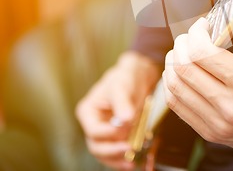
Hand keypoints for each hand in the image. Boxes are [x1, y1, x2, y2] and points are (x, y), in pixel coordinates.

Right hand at [76, 51, 160, 169]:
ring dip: (118, 160)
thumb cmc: (125, 77)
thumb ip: (122, 103)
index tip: (124, 131)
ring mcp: (105, 132)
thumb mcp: (122, 87)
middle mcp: (94, 125)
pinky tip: (136, 162)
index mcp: (88, 112)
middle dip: (112, 151)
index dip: (108, 134)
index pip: (94, 130)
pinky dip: (125, 158)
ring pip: (106, 154)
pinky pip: (118, 152)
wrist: (138, 76)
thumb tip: (125, 120)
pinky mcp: (118, 137)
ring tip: (132, 163)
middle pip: (97, 146)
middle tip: (129, 150)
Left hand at [163, 17, 232, 157]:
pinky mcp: (210, 133)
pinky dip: (173, 85)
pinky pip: (177, 106)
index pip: (202, 52)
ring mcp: (218, 123)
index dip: (195, 33)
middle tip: (190, 37)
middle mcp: (230, 105)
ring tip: (182, 53)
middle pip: (184, 68)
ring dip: (173, 64)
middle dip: (181, 45)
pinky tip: (182, 74)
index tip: (202, 26)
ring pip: (175, 87)